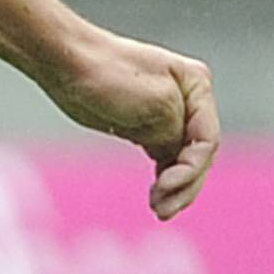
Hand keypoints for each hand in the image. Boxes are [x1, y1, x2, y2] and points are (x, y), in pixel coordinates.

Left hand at [38, 26, 219, 218]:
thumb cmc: (107, 74)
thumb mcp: (154, 103)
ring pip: (183, 161)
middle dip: (184, 185)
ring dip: (175, 188)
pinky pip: (167, 159)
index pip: (207, 140)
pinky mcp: (147, 127)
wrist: (66, 63)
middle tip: (161, 210)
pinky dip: (164, 179)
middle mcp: (190, 100)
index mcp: (197, 86)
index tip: (165, 187)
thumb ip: (174, 133)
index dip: (191, 169)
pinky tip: (155, 196)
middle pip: (199, 155)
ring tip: (158, 210)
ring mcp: (169, 115)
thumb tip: (176, 157)